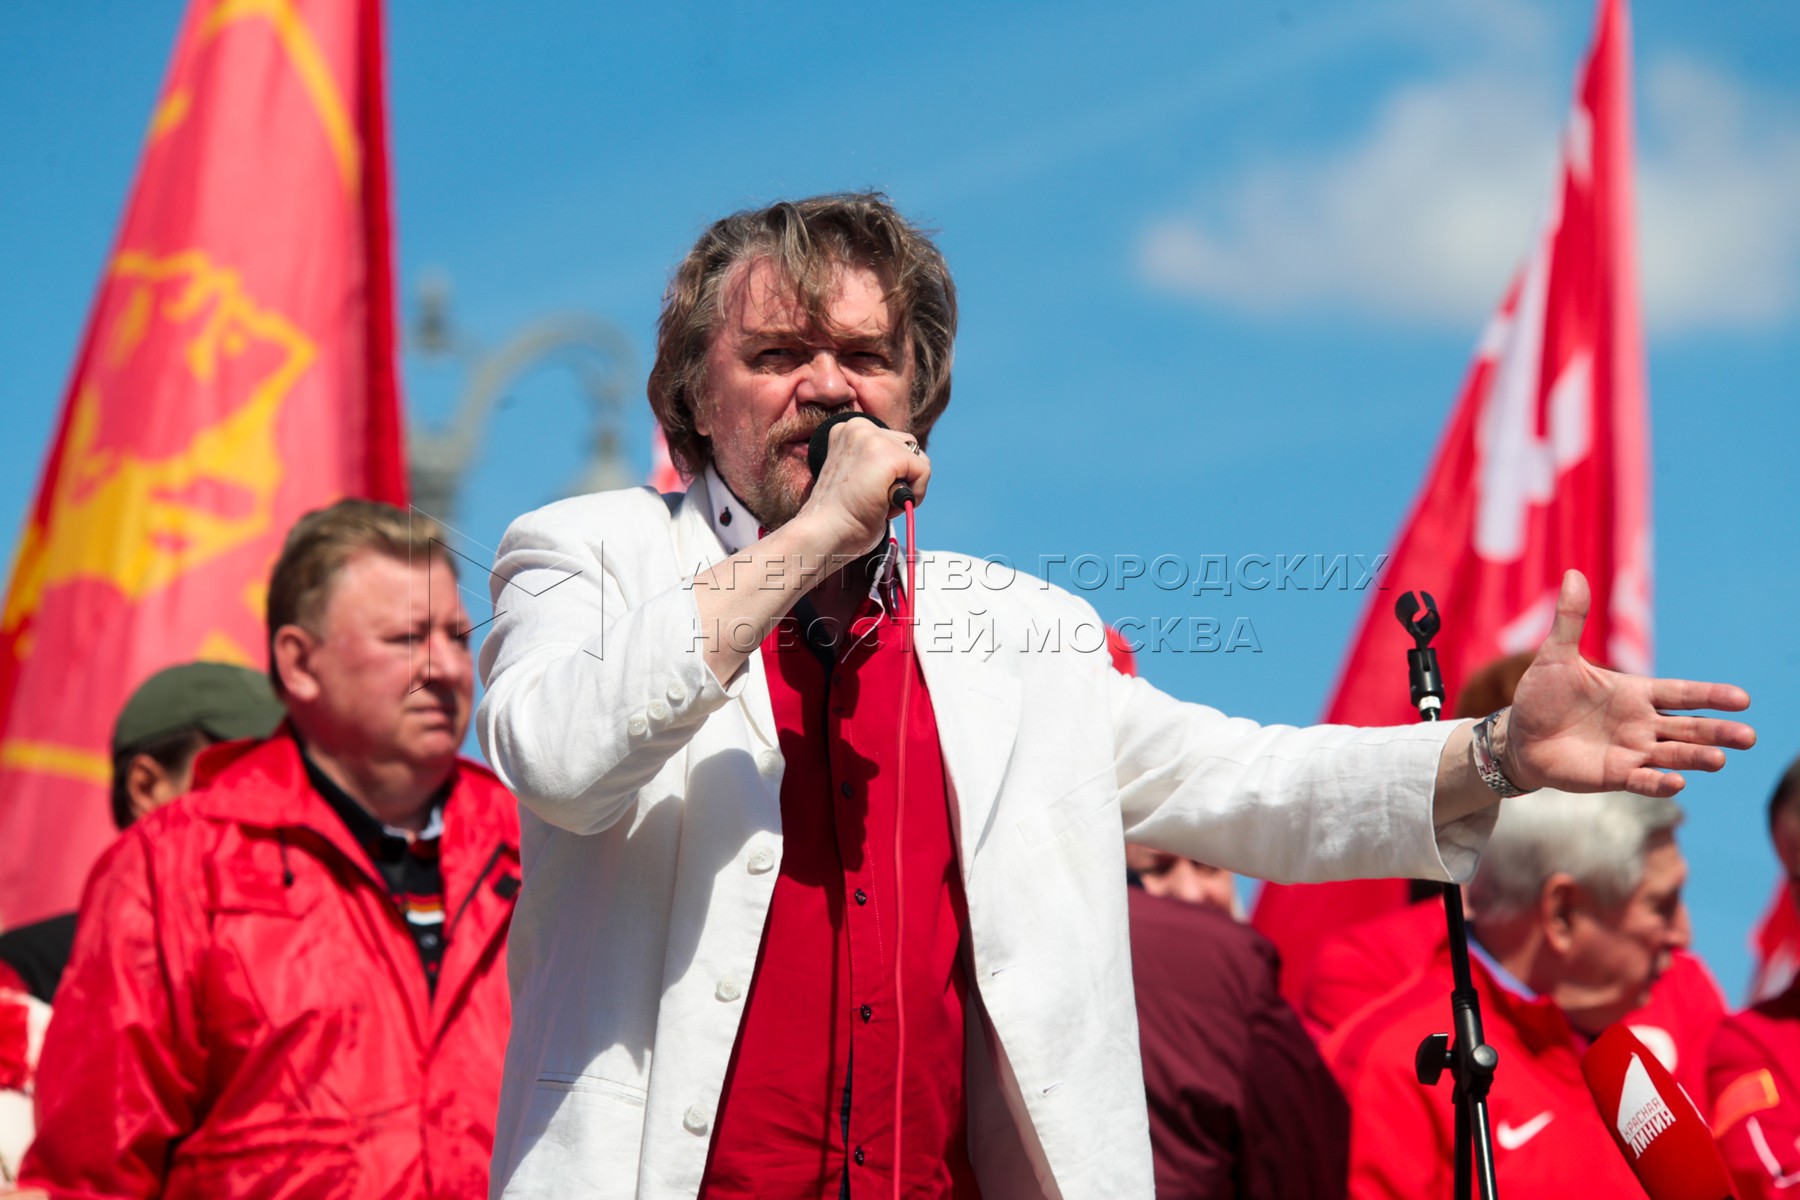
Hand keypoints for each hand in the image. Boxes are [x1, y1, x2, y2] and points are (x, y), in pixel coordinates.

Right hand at [795, 417, 928, 559]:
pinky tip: (887, 505)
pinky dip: (915, 495)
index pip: (892, 443)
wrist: (824, 532)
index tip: (867, 492)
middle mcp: (858, 426)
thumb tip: (908, 467)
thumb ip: (875, 463)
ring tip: (878, 502)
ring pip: (919, 459)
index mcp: (847, 429)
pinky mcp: (888, 455)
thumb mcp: (857, 475)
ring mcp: (872, 438)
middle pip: (909, 447)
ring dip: (907, 487)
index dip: (890, 475)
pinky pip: (924, 471)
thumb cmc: (840, 516)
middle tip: (874, 499)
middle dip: (901, 478)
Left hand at [1504, 570, 1754, 796]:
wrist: (1519, 737)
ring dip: (1696, 758)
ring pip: (1673, 755)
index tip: (1743, 699)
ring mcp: (1632, 751)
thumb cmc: (1542, 696)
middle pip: (1689, 728)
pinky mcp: (1615, 775)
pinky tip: (1676, 783)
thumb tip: (1573, 575)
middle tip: (1748, 737)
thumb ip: (1571, 621)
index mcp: (1636, 693)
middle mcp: (1642, 723)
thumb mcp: (1555, 656)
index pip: (1681, 693)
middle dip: (1718, 732)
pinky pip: (1643, 781)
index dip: (1710, 696)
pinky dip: (1659, 783)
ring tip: (1719, 760)